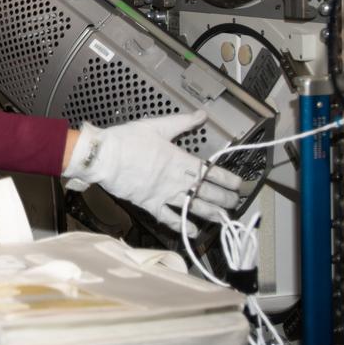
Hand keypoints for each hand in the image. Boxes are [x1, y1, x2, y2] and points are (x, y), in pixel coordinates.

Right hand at [62, 110, 242, 236]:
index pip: (210, 172)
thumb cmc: (128, 139)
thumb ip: (183, 122)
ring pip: (192, 206)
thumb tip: (202, 114)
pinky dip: (181, 225)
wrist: (104, 157)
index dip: (227, 179)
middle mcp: (176, 180)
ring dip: (210, 213)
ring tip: (224, 219)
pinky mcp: (150, 204)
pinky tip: (193, 230)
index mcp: (180, 160)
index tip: (240, 185)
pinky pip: (168, 218)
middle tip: (236, 203)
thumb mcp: (158, 125)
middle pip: (206, 192)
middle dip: (224, 198)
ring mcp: (164, 194)